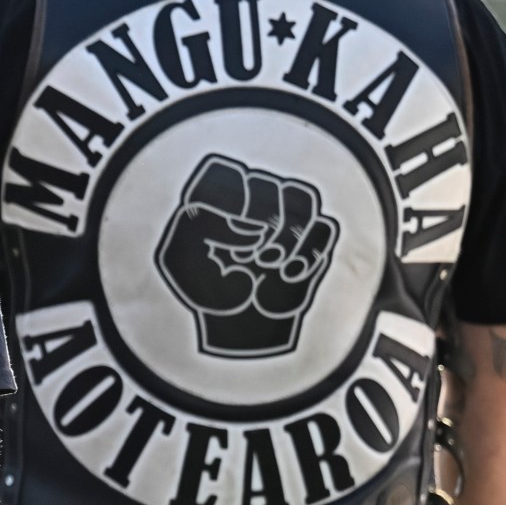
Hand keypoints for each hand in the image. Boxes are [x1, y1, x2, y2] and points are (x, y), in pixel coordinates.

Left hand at [155, 155, 338, 356]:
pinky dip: (309, 253)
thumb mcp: (180, 260)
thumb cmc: (204, 292)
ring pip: (304, 198)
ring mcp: (286, 222)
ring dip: (289, 235)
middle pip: (270, 183)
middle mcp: (252, 204)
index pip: (228, 170)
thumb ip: (201, 227)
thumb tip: (252, 230)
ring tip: (270, 265)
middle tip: (249, 256)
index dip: (232, 198)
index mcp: (215, 197)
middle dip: (262, 223)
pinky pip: (325, 227)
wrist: (237, 334)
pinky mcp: (312, 245)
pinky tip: (289, 276)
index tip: (229, 231)